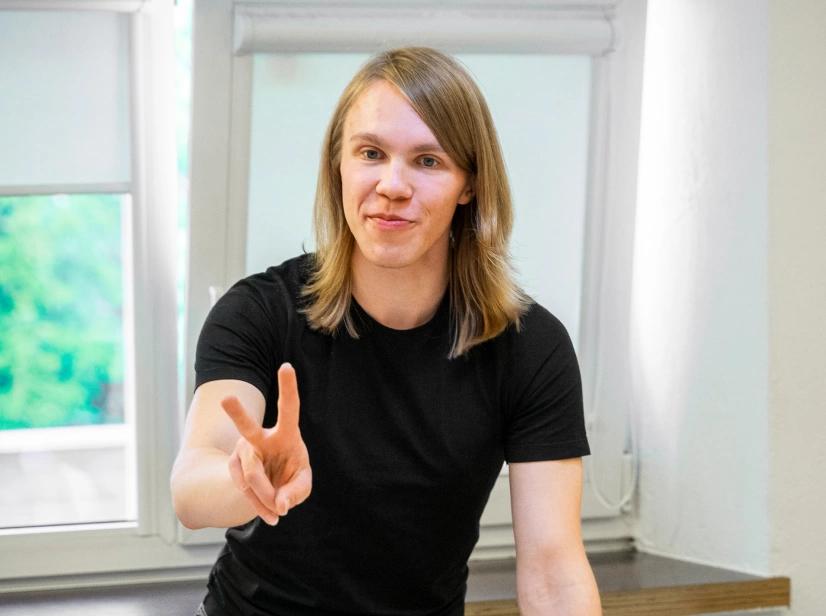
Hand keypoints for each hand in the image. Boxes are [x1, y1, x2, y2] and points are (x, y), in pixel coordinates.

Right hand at [221, 363, 311, 525]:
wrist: (270, 487)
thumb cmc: (291, 476)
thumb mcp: (302, 483)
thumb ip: (296, 492)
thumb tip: (280, 505)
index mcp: (286, 433)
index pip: (289, 407)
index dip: (288, 387)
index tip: (286, 366)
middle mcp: (261, 438)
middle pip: (248, 428)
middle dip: (237, 413)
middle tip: (225, 399)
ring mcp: (243, 451)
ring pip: (252, 476)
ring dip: (267, 499)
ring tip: (278, 514)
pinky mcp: (232, 467)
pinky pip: (244, 490)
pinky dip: (258, 506)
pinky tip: (269, 514)